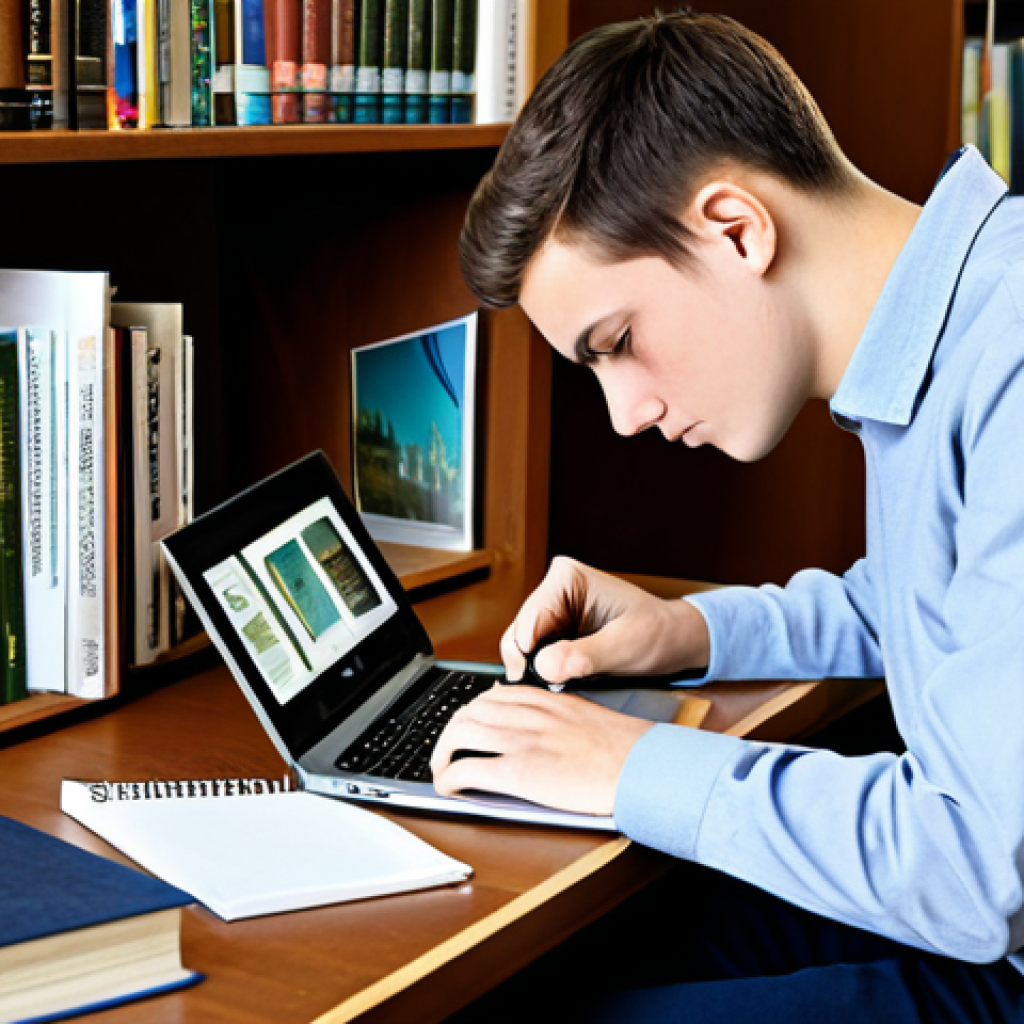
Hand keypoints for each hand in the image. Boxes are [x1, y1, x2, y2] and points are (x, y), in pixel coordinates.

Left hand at [429, 684, 652, 815]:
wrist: (642, 765)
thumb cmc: (623, 748)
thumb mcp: (584, 715)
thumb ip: (554, 715)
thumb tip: (531, 723)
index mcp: (544, 700)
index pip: (490, 697)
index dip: (470, 713)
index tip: (466, 727)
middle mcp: (527, 715)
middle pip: (468, 713)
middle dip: (450, 734)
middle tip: (447, 752)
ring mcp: (521, 741)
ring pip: (458, 735)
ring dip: (441, 755)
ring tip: (442, 772)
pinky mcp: (519, 772)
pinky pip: (467, 770)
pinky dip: (448, 779)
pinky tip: (449, 789)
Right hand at [501, 556, 709, 686]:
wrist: (674, 641)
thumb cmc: (656, 636)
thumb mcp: (624, 648)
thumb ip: (584, 656)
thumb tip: (544, 666)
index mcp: (566, 578)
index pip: (528, 620)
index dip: (526, 656)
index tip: (538, 684)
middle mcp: (554, 590)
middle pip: (519, 635)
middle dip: (532, 665)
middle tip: (553, 690)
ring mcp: (553, 610)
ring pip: (523, 649)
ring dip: (538, 672)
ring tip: (564, 687)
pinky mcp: (556, 631)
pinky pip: (536, 656)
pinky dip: (545, 674)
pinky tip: (565, 683)